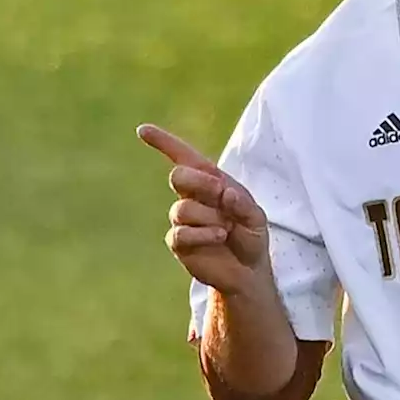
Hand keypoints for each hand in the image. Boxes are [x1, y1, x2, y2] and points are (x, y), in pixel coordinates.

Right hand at [137, 124, 271, 296]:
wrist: (248, 269)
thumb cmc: (250, 235)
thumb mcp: (256, 217)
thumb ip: (243, 204)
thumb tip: (225, 192)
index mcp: (209, 181)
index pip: (183, 157)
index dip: (164, 142)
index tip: (143, 130)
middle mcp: (191, 196)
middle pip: (178, 175)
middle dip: (201, 183)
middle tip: (222, 196)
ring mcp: (182, 219)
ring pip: (183, 208)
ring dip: (210, 217)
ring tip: (227, 229)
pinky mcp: (178, 242)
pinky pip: (181, 233)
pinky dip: (203, 234)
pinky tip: (219, 236)